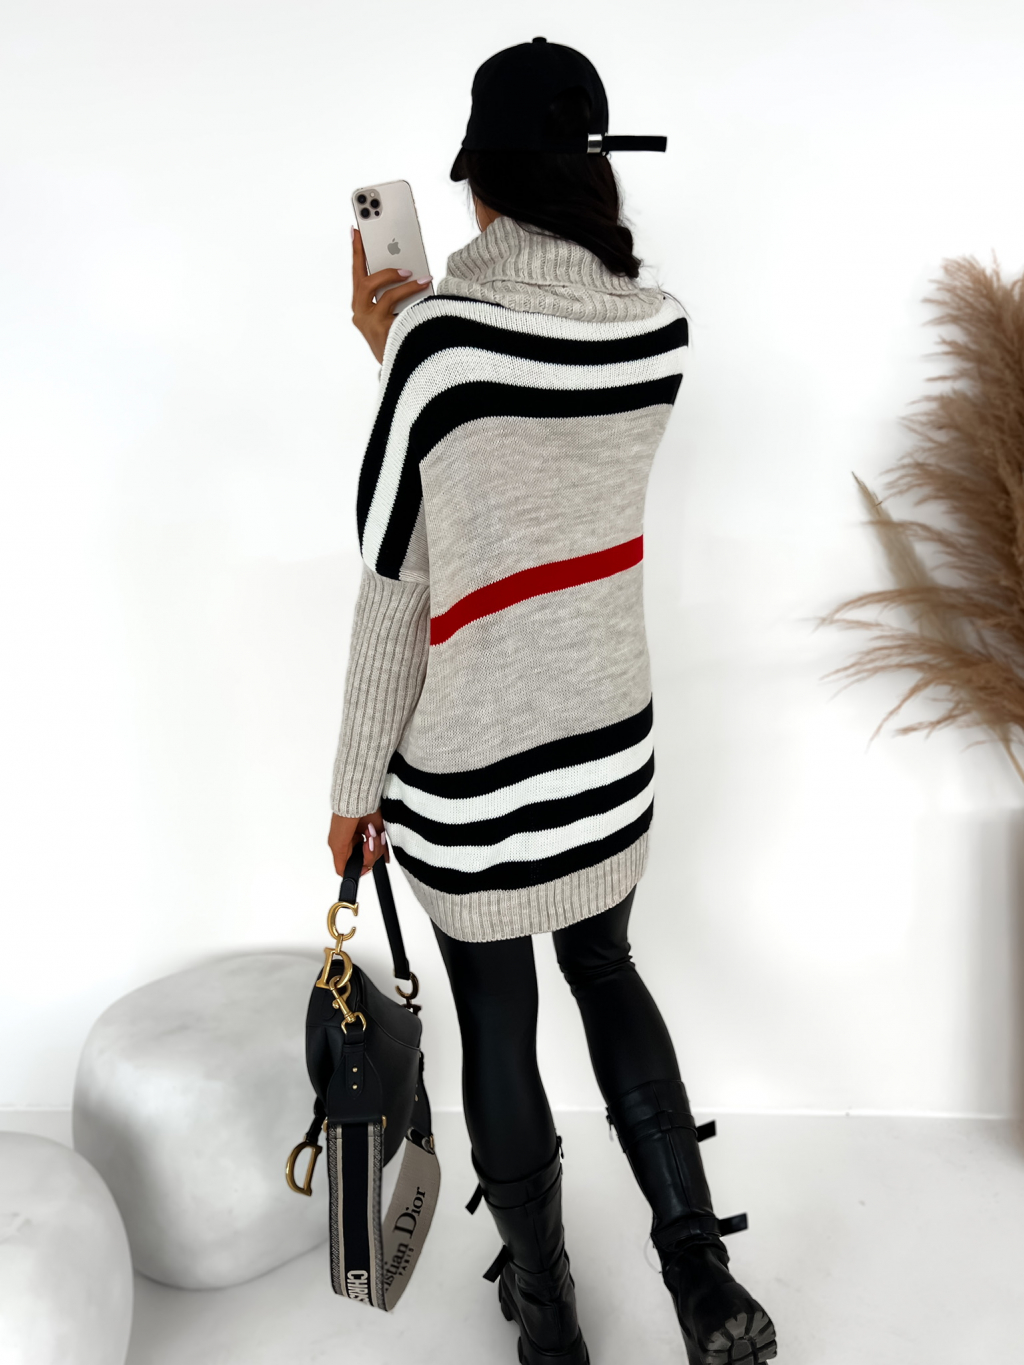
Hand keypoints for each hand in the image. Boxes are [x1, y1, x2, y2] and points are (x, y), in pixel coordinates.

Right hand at [328, 810, 389, 878]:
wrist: (359, 801)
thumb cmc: (344, 819)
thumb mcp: (338, 846)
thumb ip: (341, 864)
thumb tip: (345, 876)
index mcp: (345, 848)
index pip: (354, 867)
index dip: (360, 867)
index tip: (363, 864)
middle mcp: (356, 845)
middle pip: (367, 862)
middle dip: (369, 853)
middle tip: (367, 842)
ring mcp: (368, 840)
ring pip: (376, 855)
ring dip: (375, 844)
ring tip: (370, 832)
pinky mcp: (378, 834)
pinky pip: (384, 849)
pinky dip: (383, 845)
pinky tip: (379, 836)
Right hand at [351, 228, 430, 363]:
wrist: (404, 368)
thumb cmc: (401, 337)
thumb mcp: (394, 312)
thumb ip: (393, 293)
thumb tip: (407, 269)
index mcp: (361, 306)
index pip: (357, 273)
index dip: (356, 251)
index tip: (356, 230)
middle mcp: (360, 314)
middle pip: (365, 282)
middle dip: (384, 268)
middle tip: (405, 265)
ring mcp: (369, 324)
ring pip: (382, 294)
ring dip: (403, 284)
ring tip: (421, 279)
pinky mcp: (382, 332)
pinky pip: (397, 308)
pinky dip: (412, 298)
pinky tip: (425, 291)